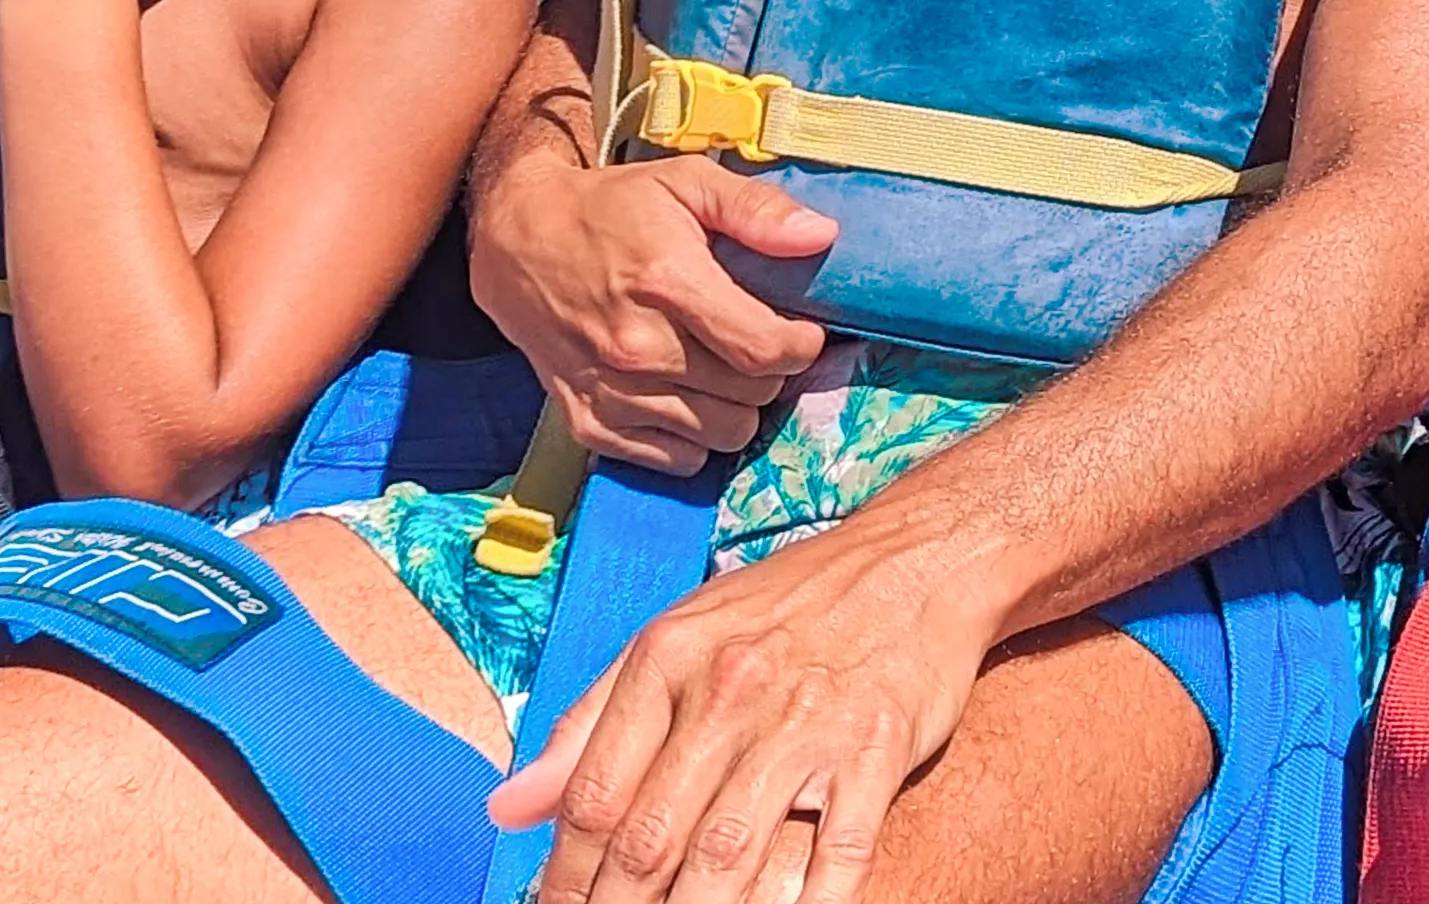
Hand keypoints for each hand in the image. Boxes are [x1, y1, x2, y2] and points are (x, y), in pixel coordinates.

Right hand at [475, 150, 837, 471]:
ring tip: (725, 367)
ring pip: (722, 436)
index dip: (802, 346)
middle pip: (752, 396)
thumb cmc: (612, 209)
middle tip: (760, 340)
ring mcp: (611, 393)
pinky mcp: (590, 424)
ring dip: (738, 406)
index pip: (765, 349)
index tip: (804, 330)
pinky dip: (695, 435)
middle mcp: (638, 349)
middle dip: (772, 371)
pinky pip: (676, 460)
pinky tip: (688, 393)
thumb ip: (757, 209)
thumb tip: (821, 236)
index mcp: (668, 283)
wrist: (520, 242)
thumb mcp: (686, 183)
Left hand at [494, 487, 994, 903]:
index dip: (561, 881)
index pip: (592, 798)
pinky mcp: (878, 747)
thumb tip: (508, 810)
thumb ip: (590, 722)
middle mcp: (732, 689)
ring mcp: (807, 722)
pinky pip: (834, 854)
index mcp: (670, 658)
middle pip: (649, 840)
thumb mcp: (678, 636)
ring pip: (726, 858)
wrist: (920, 557)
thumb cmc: (791, 604)